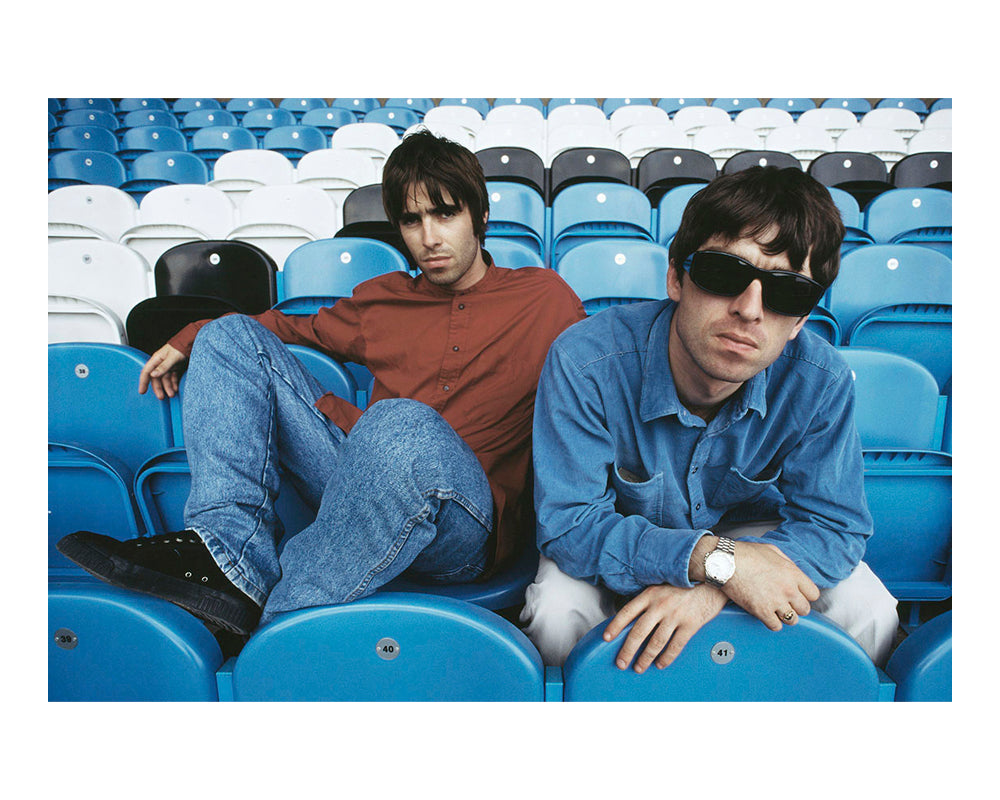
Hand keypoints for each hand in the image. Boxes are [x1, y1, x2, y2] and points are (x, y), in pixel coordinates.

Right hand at [138, 343, 186, 398]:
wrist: (190, 343)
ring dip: (167, 387)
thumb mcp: (172, 357)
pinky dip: (173, 384)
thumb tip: (153, 375)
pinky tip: (175, 388)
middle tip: (161, 397)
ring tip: (172, 394)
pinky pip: (172, 378)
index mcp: (156, 359)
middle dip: (158, 388)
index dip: (143, 382)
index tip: (142, 391)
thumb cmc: (180, 347)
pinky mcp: (175, 368)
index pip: (146, 372)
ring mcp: (168, 366)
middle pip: (156, 378)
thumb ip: (163, 366)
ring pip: (165, 379)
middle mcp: (160, 363)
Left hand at [602, 583, 727, 672]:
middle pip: (638, 632)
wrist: (713, 578)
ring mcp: (676, 616)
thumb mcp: (662, 584)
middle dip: (627, 650)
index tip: (607, 638)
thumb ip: (649, 599)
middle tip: (621, 662)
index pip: (627, 612)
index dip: (615, 626)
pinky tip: (661, 664)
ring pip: (655, 643)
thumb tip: (634, 616)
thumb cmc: (686, 581)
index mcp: (650, 594)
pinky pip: (675, 646)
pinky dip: (666, 658)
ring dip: (645, 658)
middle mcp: (660, 605)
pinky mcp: (690, 624)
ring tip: (639, 667)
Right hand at [722, 541, 819, 630]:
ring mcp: (776, 602)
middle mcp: (788, 589)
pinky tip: (766, 616)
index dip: (806, 596)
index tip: (799, 596)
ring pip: (792, 620)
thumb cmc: (744, 554)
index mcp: (792, 573)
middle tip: (787, 604)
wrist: (725, 562)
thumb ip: (786, 562)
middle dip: (796, 607)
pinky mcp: (762, 612)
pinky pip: (776, 626)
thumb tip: (791, 570)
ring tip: (776, 611)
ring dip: (785, 617)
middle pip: (805, 609)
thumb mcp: (771, 550)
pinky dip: (772, 623)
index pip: (813, 594)